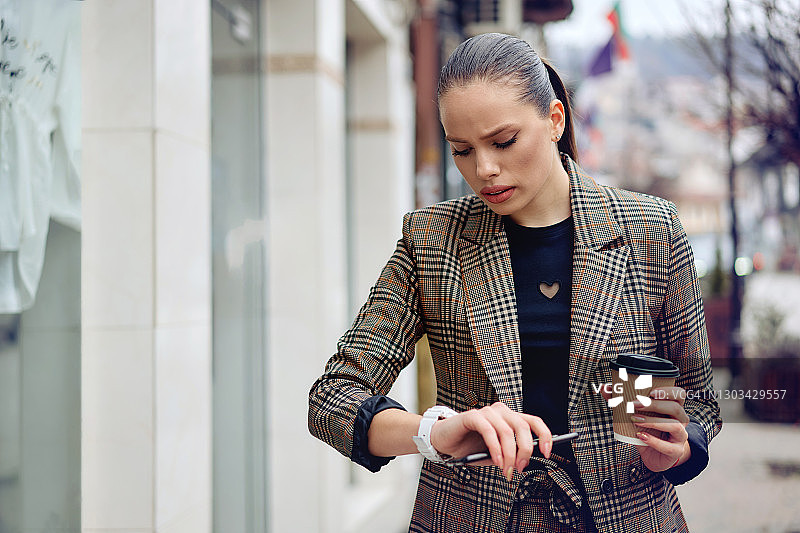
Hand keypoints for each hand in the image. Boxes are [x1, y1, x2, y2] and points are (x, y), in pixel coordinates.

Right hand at [429, 401, 551, 480]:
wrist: (444, 442)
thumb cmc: (470, 447)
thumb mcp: (496, 454)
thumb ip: (510, 454)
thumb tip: (526, 460)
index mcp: (510, 418)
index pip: (534, 422)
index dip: (545, 436)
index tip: (547, 453)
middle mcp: (501, 411)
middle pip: (523, 427)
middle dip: (525, 451)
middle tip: (520, 468)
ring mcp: (487, 412)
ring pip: (507, 431)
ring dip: (509, 454)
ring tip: (506, 470)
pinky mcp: (472, 416)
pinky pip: (489, 431)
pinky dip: (495, 448)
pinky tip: (495, 460)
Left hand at [599, 385, 689, 471]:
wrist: (654, 456)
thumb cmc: (647, 432)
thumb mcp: (636, 417)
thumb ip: (622, 402)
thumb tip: (606, 388)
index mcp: (673, 409)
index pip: (678, 394)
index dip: (668, 391)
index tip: (651, 391)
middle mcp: (680, 421)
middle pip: (675, 408)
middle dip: (655, 405)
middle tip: (635, 404)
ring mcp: (680, 437)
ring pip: (674, 425)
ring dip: (653, 421)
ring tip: (636, 420)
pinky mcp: (676, 451)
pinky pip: (668, 446)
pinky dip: (653, 441)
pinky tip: (641, 436)